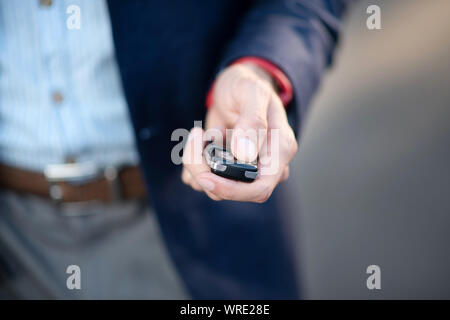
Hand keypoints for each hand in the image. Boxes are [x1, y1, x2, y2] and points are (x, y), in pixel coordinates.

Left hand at [182, 63, 297, 201]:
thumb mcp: (251, 92)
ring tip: (200, 132)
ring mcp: (244, 168)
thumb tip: (245, 154)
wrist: (234, 85)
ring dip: (197, 164)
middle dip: (205, 172)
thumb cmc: (247, 84)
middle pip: (234, 191)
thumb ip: (252, 121)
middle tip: (195, 138)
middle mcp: (264, 165)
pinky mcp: (226, 168)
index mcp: (279, 150)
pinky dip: (193, 164)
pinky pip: (204, 181)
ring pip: (216, 188)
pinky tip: (198, 140)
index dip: (231, 190)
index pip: (260, 189)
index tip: (205, 175)